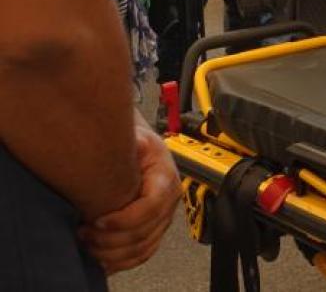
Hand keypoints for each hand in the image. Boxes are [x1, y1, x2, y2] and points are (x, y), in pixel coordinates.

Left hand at [79, 121, 180, 274]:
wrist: (144, 150)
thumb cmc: (138, 144)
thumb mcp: (136, 138)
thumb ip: (128, 145)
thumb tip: (115, 151)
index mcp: (166, 179)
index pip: (151, 207)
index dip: (123, 219)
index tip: (96, 220)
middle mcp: (169, 202)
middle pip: (144, 233)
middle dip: (110, 239)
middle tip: (83, 233)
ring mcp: (163, 219)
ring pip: (142, 248)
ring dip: (112, 252)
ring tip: (87, 243)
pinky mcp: (155, 230)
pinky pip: (142, 254)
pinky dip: (120, 261)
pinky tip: (100, 256)